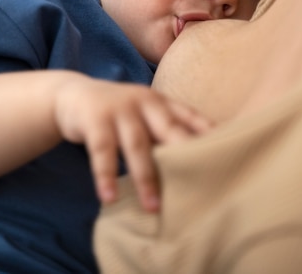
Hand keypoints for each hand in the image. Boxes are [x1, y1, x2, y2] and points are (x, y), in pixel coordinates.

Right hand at [54, 76, 211, 211]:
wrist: (73, 94)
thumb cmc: (119, 113)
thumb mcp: (145, 115)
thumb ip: (167, 132)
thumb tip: (199, 164)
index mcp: (161, 102)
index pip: (190, 117)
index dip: (209, 133)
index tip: (228, 152)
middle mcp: (145, 102)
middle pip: (170, 130)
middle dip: (185, 156)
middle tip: (202, 185)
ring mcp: (119, 110)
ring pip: (137, 145)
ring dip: (145, 178)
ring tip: (153, 208)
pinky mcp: (95, 120)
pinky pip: (102, 151)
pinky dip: (105, 176)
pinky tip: (109, 197)